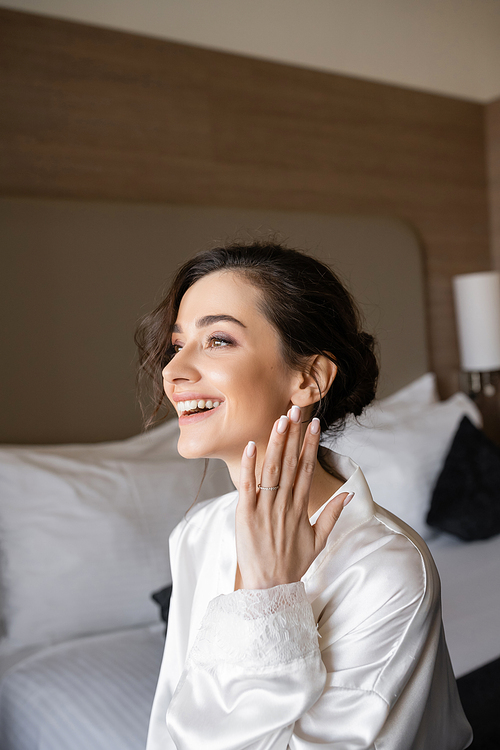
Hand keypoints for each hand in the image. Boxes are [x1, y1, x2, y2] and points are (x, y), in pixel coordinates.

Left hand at [235, 405, 350, 589]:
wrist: (269, 588)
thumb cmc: (293, 565)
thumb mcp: (319, 541)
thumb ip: (332, 515)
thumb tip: (349, 493)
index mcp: (301, 508)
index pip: (307, 469)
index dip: (310, 445)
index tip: (314, 425)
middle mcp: (285, 505)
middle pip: (290, 463)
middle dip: (293, 435)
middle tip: (296, 410)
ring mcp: (265, 509)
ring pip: (272, 470)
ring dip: (276, 444)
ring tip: (280, 421)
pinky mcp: (246, 515)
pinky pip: (247, 486)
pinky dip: (249, 466)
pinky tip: (252, 446)